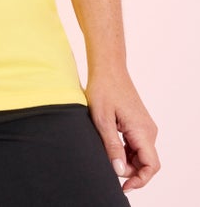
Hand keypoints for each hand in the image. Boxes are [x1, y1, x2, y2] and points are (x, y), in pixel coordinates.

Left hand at [85, 69, 159, 192]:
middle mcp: (148, 130)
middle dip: (130, 171)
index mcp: (142, 130)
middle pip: (146, 162)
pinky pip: (137, 144)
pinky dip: (125, 151)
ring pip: (140, 154)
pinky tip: (110, 146)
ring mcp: (144, 126)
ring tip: (107, 155)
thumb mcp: (102, 120)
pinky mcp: (138, 123)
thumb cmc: (104, 89)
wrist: (108, 68)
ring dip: (127, 161)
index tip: (124, 185)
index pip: (151, 166)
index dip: (140, 179)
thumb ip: (112, 147)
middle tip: (108, 166)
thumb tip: (120, 171)